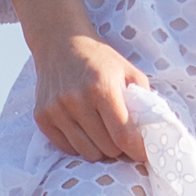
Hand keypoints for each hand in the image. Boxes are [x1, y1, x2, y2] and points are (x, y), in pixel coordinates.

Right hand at [30, 30, 154, 164]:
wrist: (61, 42)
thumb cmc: (100, 59)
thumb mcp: (128, 71)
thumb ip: (143, 99)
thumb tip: (154, 131)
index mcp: (102, 88)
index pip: (123, 135)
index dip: (137, 150)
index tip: (144, 153)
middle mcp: (76, 100)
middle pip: (107, 148)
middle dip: (119, 147)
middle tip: (121, 136)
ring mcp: (56, 110)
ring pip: (87, 152)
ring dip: (99, 148)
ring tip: (102, 132)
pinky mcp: (42, 116)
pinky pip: (66, 148)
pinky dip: (79, 144)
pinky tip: (83, 128)